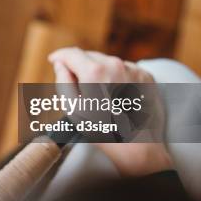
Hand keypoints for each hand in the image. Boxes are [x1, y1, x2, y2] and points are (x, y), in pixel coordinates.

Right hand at [48, 48, 172, 176]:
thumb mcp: (73, 109)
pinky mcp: (146, 76)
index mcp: (95, 72)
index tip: (54, 59)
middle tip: (77, 84)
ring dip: (99, 71)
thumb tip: (60, 64)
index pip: (72, 54)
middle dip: (80, 66)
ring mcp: (134, 69)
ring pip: (108, 62)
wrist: (139, 146)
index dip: (60, 56)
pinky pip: (125, 69)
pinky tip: (116, 95)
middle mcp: (116, 65)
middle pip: (90, 56)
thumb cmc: (104, 131)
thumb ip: (63, 82)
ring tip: (100, 94)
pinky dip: (117, 77)